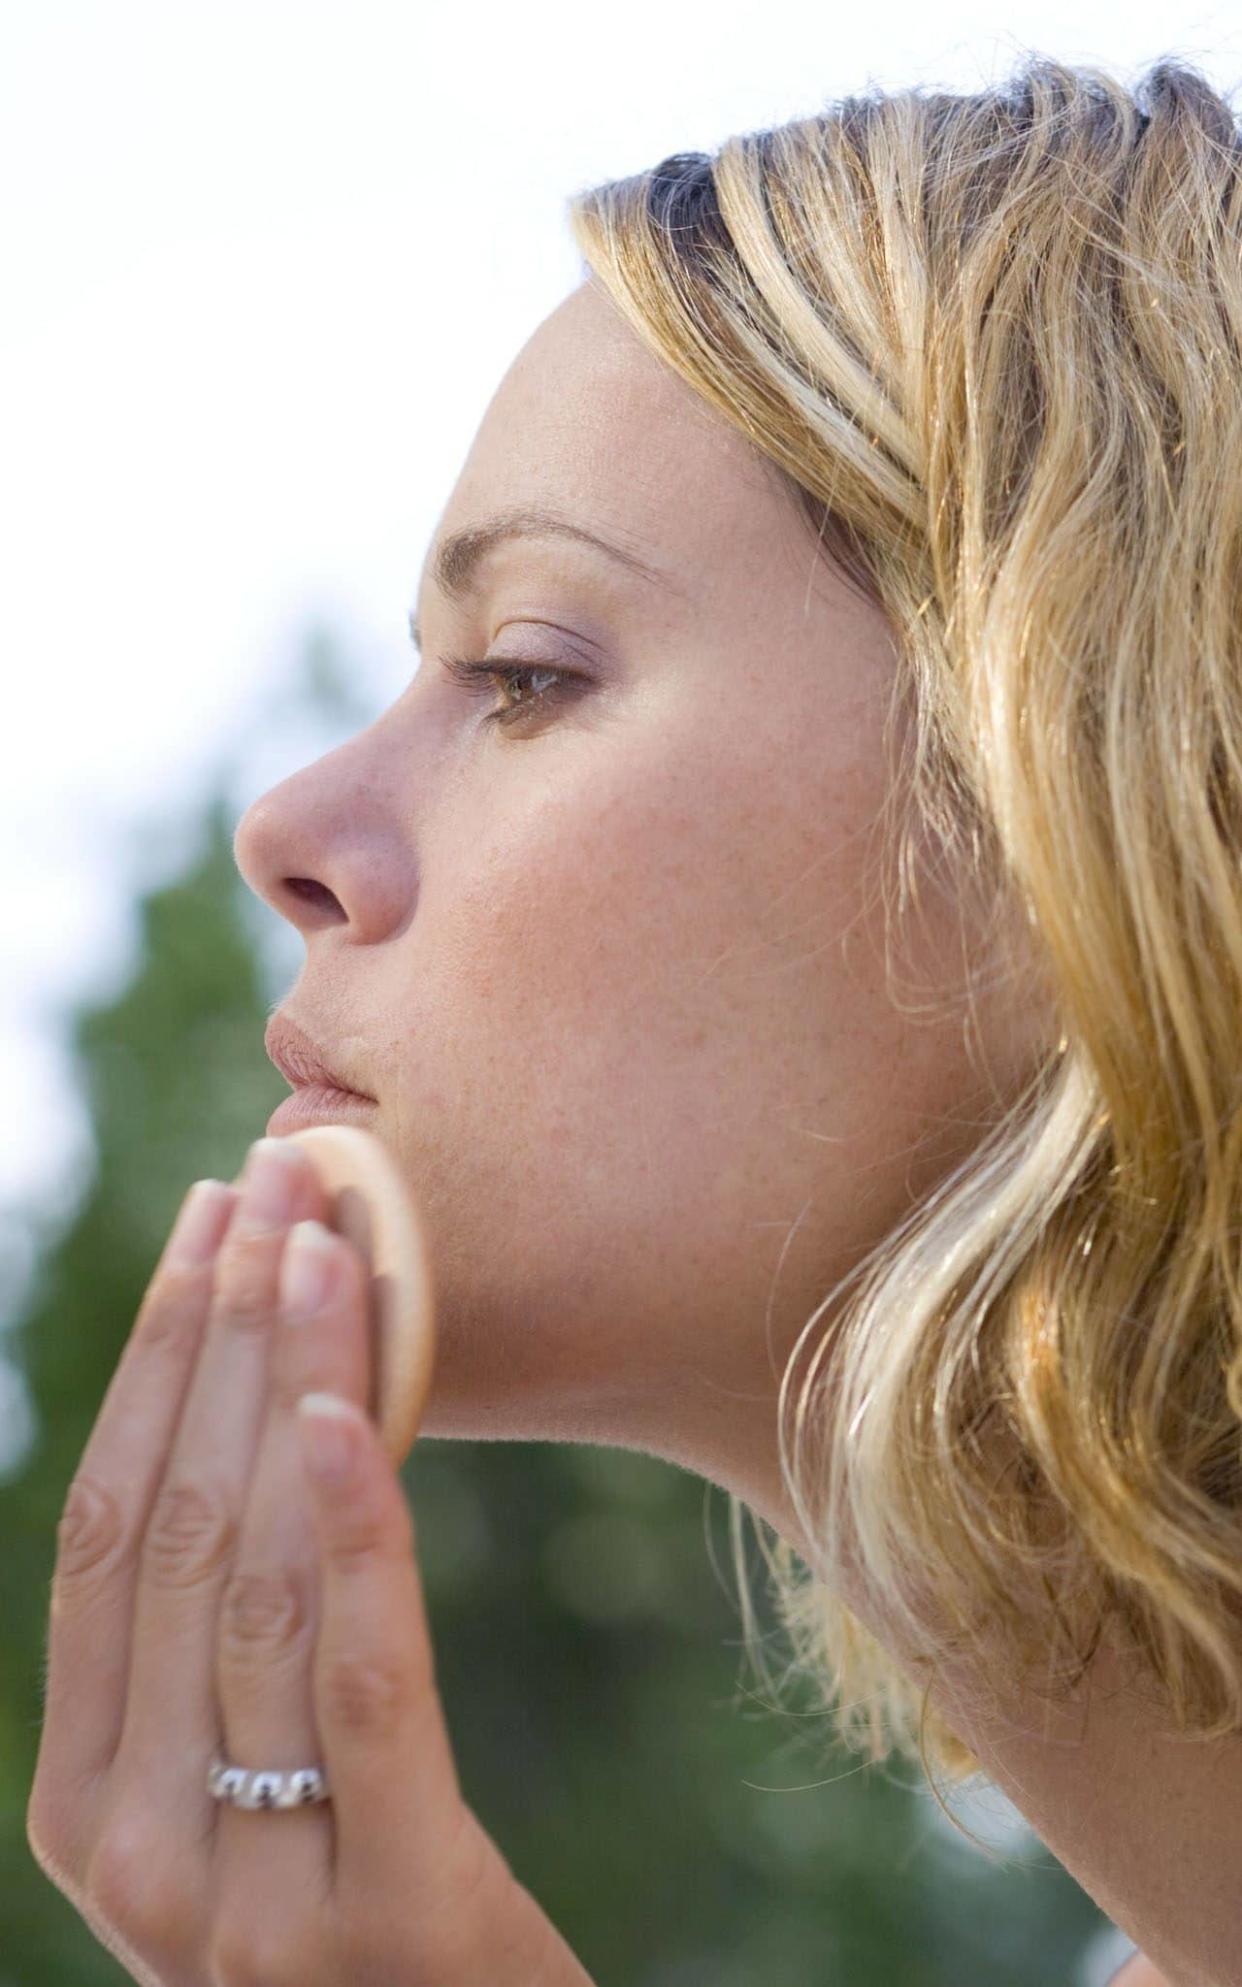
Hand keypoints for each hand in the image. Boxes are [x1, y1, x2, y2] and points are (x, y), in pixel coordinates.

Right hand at [28, 1138, 595, 1985]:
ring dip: (291, 1382)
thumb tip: (254, 1399)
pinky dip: (350, 1531)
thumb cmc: (360, 1907)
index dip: (153, 1357)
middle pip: (177, 1528)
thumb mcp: (252, 1779)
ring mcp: (245, 1898)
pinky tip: (343, 1406)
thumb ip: (227, 1639)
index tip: (206, 1218)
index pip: (101, 1530)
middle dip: (226, 1328)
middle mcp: (131, 1851)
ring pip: (258, 1579)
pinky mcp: (390, 1915)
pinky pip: (361, 1681)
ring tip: (328, 1238)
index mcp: (79, 1801)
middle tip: (279, 1174)